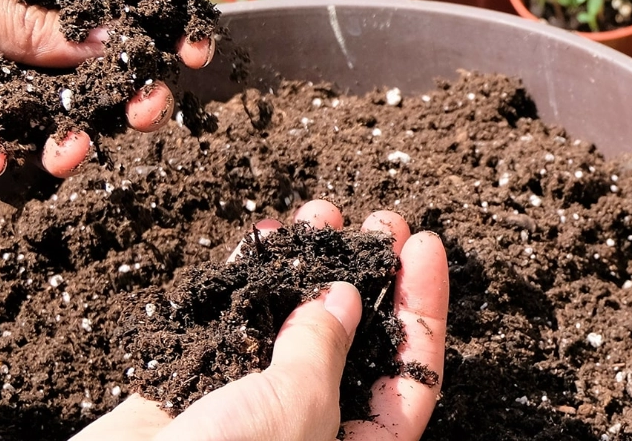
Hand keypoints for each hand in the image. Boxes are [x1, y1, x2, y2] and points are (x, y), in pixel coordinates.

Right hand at [72, 200, 448, 440]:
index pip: (413, 374)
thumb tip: (345, 298)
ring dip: (311, 264)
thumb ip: (324, 349)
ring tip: (323, 211)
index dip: (424, 307)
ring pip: (297, 319)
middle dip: (371, 275)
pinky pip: (239, 315)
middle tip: (381, 222)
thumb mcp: (296, 409)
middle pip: (360, 338)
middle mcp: (311, 421)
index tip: (424, 247)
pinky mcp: (207, 376)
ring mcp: (257, 397)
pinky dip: (252, 275)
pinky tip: (266, 236)